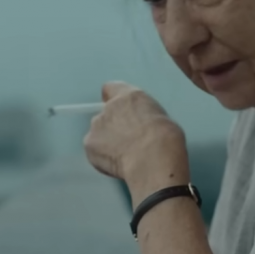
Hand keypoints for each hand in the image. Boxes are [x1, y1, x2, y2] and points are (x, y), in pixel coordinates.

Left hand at [83, 82, 189, 202]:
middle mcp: (109, 107)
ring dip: (107, 142)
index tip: (120, 111)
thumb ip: (144, 116)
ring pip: (98, 133)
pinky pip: (93, 150)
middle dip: (113, 126)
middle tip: (128, 141)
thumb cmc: (165, 139)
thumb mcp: (161, 117)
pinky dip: (102, 157)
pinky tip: (116, 164)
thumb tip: (143, 127)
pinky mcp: (89, 144)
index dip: (113, 100)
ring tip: (124, 156)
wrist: (153, 157)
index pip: (111, 89)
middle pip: (105, 114)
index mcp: (130, 96)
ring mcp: (96, 125)